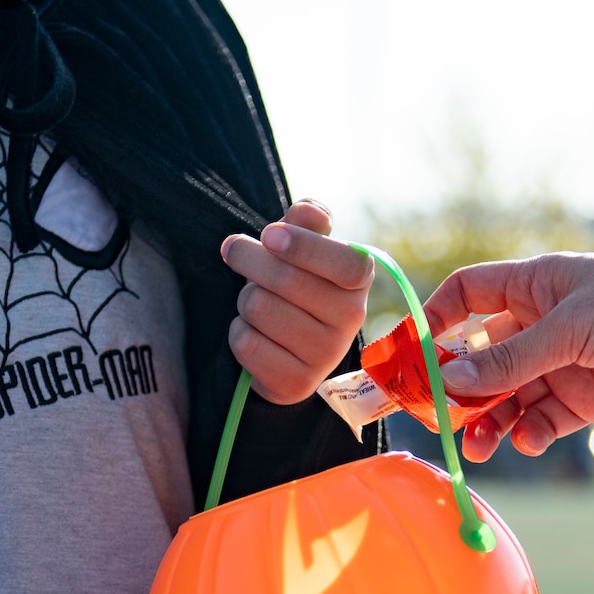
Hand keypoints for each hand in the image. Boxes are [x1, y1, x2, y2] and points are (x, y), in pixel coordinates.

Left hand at [221, 200, 373, 404]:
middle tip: (235, 251)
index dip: (305, 247)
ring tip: (257, 303)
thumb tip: (309, 210)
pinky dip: (240, 332)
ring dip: (245, 300)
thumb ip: (306, 222)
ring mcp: (326, 355)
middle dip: (250, 260)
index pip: (346, 263)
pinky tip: (256, 334)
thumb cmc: (298, 286)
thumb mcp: (305, 249)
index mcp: (358, 281)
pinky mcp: (297, 383)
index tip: (269, 234)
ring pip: (260, 308)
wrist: (292, 352)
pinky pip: (247, 343)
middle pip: (286, 280)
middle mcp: (351, 320)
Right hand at [423, 253, 593, 460]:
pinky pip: (541, 421)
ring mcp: (560, 365)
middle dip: (458, 389)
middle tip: (437, 418)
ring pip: (507, 397)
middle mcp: (540, 325)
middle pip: (480, 357)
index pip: (467, 294)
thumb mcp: (568, 328)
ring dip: (489, 421)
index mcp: (532, 287)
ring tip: (480, 446)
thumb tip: (450, 381)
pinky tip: (527, 441)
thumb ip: (509, 360)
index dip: (436, 319)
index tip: (411, 352)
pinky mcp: (583, 400)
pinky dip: (529, 434)